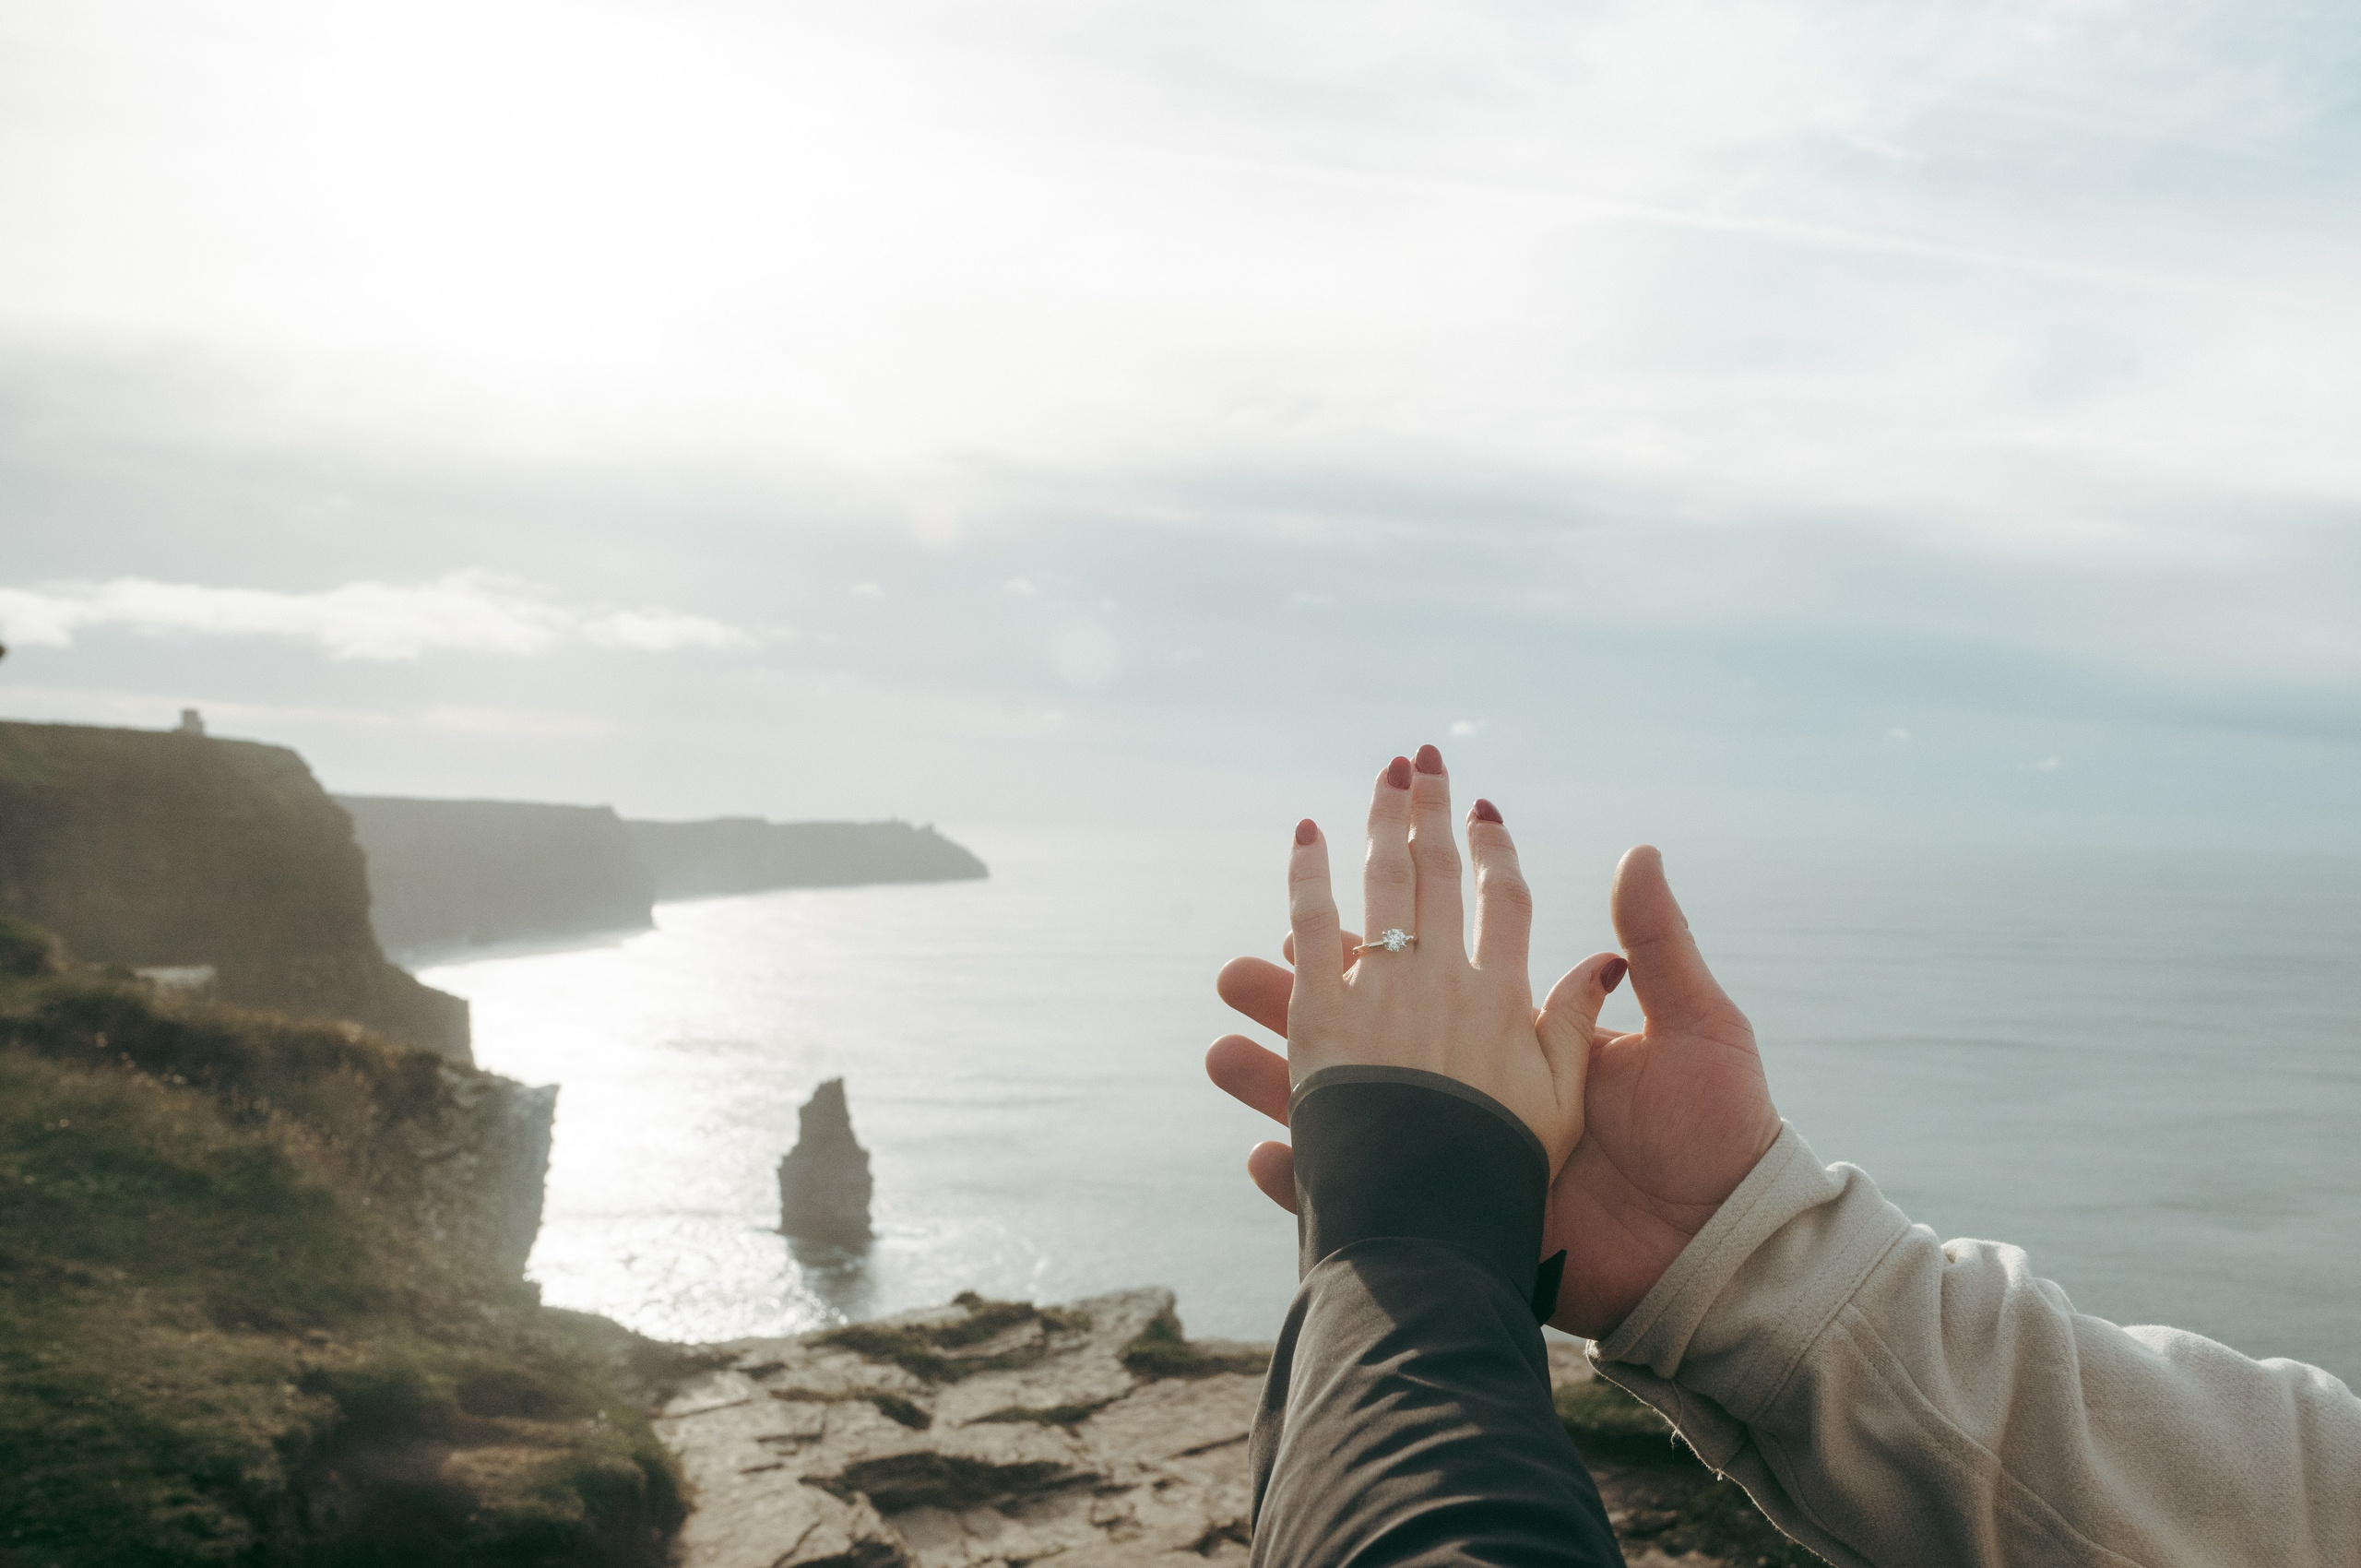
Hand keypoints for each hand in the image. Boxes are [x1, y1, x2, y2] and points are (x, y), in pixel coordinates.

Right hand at [1210, 841, 1780, 1338]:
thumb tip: (1637, 849)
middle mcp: (1477, 1072)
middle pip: (1367, 1025)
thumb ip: (1658, 940)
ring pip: (1346, 1106)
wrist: (1718, 1246)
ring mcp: (1457, 1140)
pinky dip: (1306, 1182)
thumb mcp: (1697, 1024)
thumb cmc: (1715, 1132)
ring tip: (1218, 1052)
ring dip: (1278, 1082)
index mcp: (1523, 1023)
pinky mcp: (1456, 1205)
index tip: (1334, 885)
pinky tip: (1260, 1159)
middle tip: (1239, 960)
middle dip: (1298, 997)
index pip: (1437, 954)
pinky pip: (1362, 1195)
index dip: (1385, 923)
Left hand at [1231, 743, 1626, 1173]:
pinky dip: (1308, 877)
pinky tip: (1305, 836)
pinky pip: (1312, 928)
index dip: (1495, 851)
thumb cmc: (1502, 1179)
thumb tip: (1597, 962)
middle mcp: (1444, 981)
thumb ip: (1572, 1026)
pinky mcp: (1322, 1017)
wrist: (1436, 1231)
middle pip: (1437, 874)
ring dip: (1380, 825)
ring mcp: (1380, 994)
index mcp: (1503, 998)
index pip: (1503, 901)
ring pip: (1381, 885)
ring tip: (1379, 779)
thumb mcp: (1559, 1107)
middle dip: (1431, 812)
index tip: (1485, 809)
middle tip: (1422, 762)